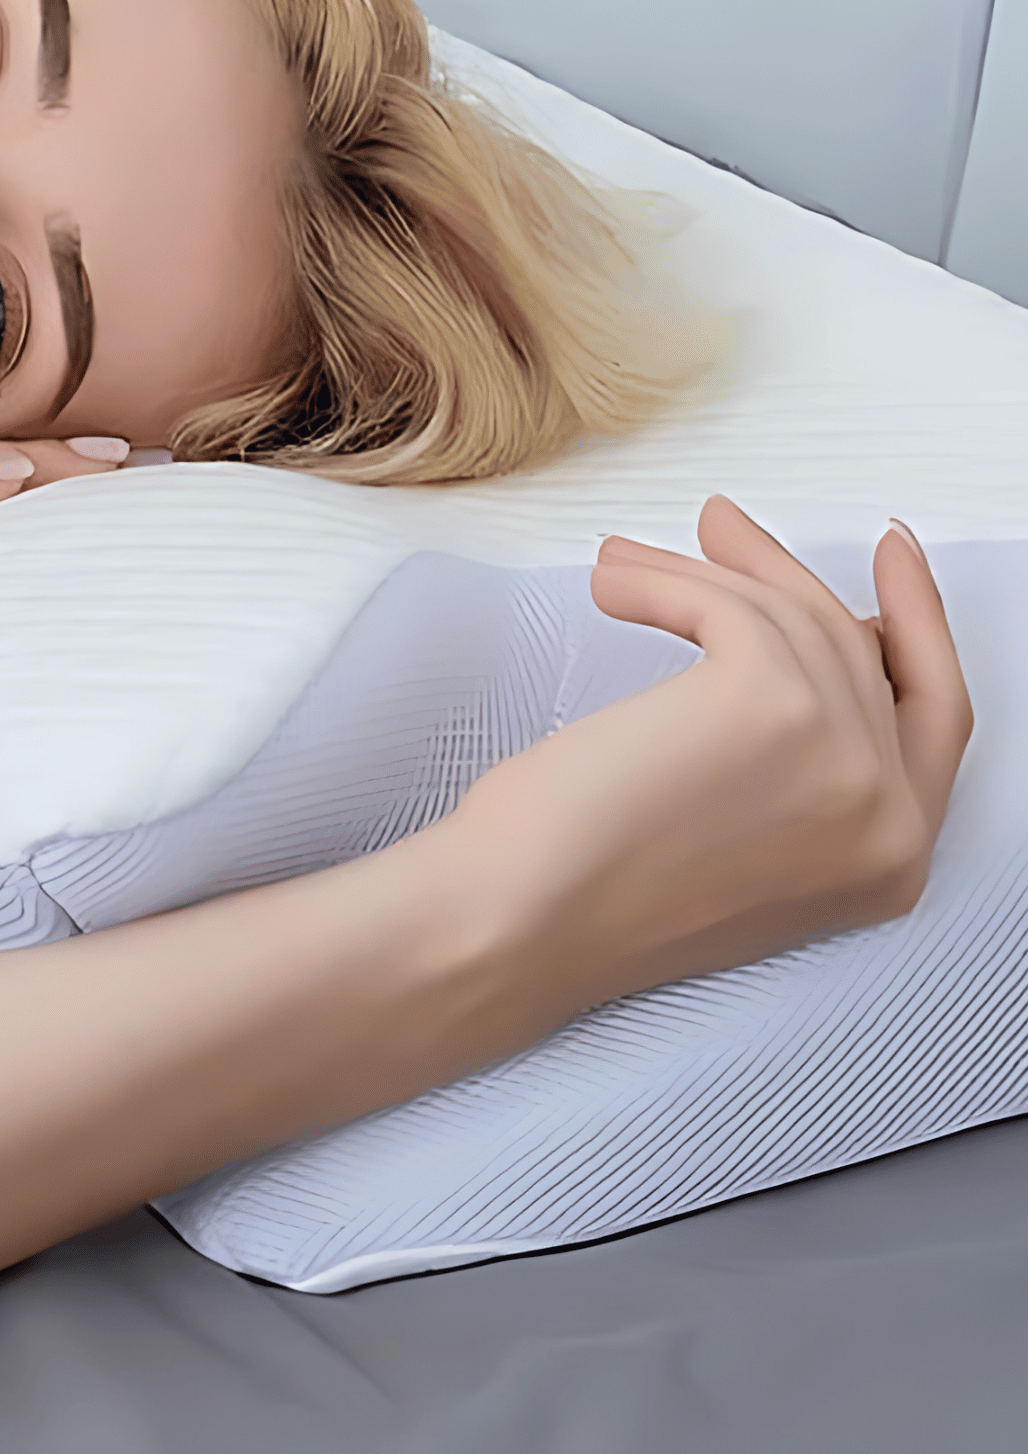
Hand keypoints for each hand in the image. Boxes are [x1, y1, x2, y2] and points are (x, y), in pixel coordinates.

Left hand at [439, 497, 973, 1004]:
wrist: (515, 926)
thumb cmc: (585, 890)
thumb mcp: (739, 837)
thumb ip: (802, 764)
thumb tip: (807, 644)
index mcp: (889, 863)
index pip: (937, 717)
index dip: (919, 627)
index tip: (890, 558)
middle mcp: (889, 819)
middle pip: (861, 652)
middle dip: (784, 577)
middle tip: (728, 527)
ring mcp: (842, 760)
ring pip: (787, 619)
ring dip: (697, 574)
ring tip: (624, 563)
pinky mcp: (771, 704)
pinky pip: (724, 604)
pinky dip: (663, 581)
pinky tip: (615, 585)